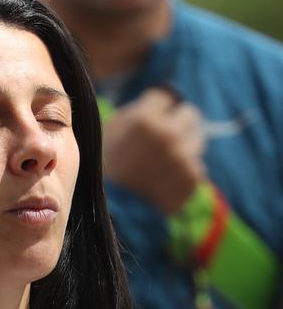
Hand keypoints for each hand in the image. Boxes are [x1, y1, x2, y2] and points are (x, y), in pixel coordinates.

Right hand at [102, 88, 207, 214]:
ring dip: (186, 146)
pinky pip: (198, 165)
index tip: (153, 122)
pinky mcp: (193, 177)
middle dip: (179, 123)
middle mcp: (167, 134)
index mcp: (144, 119)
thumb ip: (137, 109)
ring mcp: (182, 157)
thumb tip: (166, 96)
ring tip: (167, 161)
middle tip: (167, 138)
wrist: (116, 212)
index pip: (167, 97)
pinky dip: (186, 171)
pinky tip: (169, 179)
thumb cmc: (110, 169)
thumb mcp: (112, 132)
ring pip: (198, 138)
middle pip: (189, 113)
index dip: (159, 109)